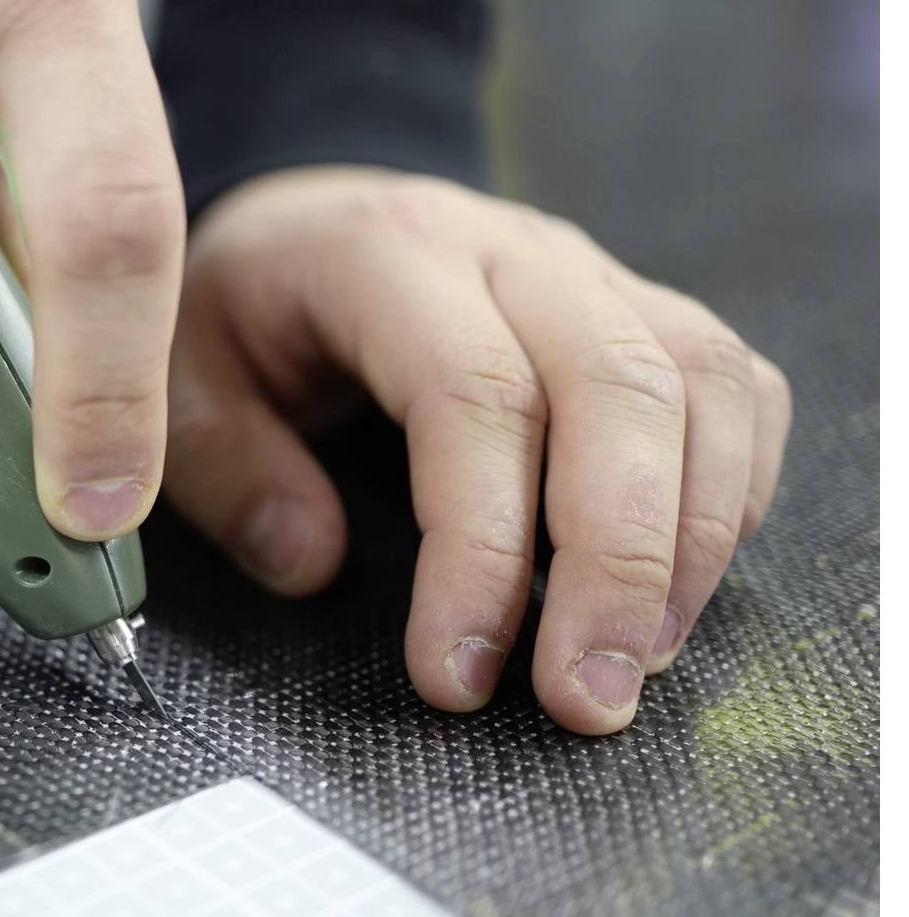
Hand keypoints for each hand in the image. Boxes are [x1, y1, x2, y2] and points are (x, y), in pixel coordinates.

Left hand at [164, 167, 790, 733]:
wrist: (310, 215)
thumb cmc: (246, 305)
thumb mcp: (183, 373)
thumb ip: (225, 467)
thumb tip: (311, 565)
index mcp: (387, 253)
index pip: (472, 395)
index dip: (480, 548)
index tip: (457, 674)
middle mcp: (511, 249)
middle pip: (617, 387)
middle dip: (617, 564)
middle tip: (585, 701)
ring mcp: (589, 272)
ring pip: (699, 380)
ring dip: (686, 538)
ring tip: (635, 659)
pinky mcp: (638, 308)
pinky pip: (734, 382)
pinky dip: (729, 485)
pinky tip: (679, 576)